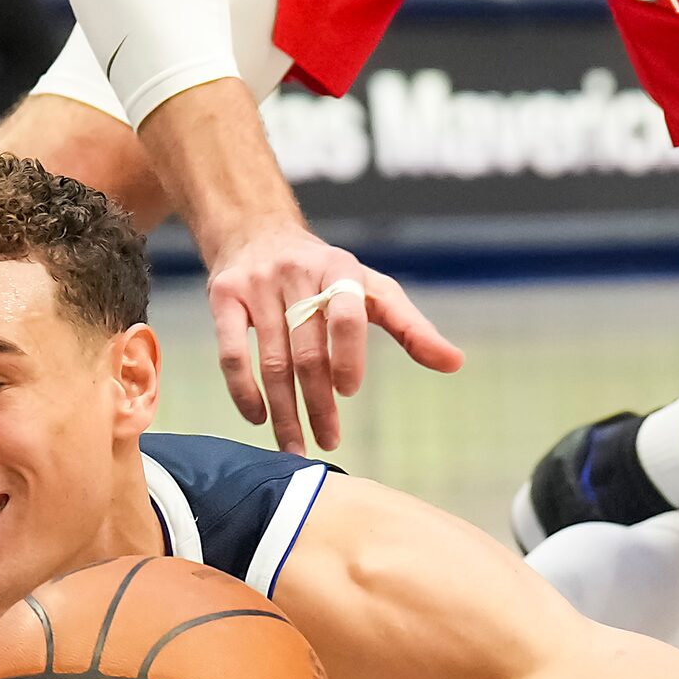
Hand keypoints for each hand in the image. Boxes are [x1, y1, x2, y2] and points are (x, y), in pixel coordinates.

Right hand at [205, 221, 462, 452]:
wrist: (259, 231)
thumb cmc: (327, 274)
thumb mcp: (372, 290)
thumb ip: (411, 328)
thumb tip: (455, 363)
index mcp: (341, 269)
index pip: (348, 314)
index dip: (349, 357)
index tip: (349, 393)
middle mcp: (297, 272)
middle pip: (307, 350)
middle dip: (318, 403)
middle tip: (327, 442)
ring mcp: (257, 283)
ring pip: (271, 360)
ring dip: (284, 411)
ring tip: (295, 447)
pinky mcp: (224, 295)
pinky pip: (230, 353)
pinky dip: (244, 392)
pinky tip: (258, 418)